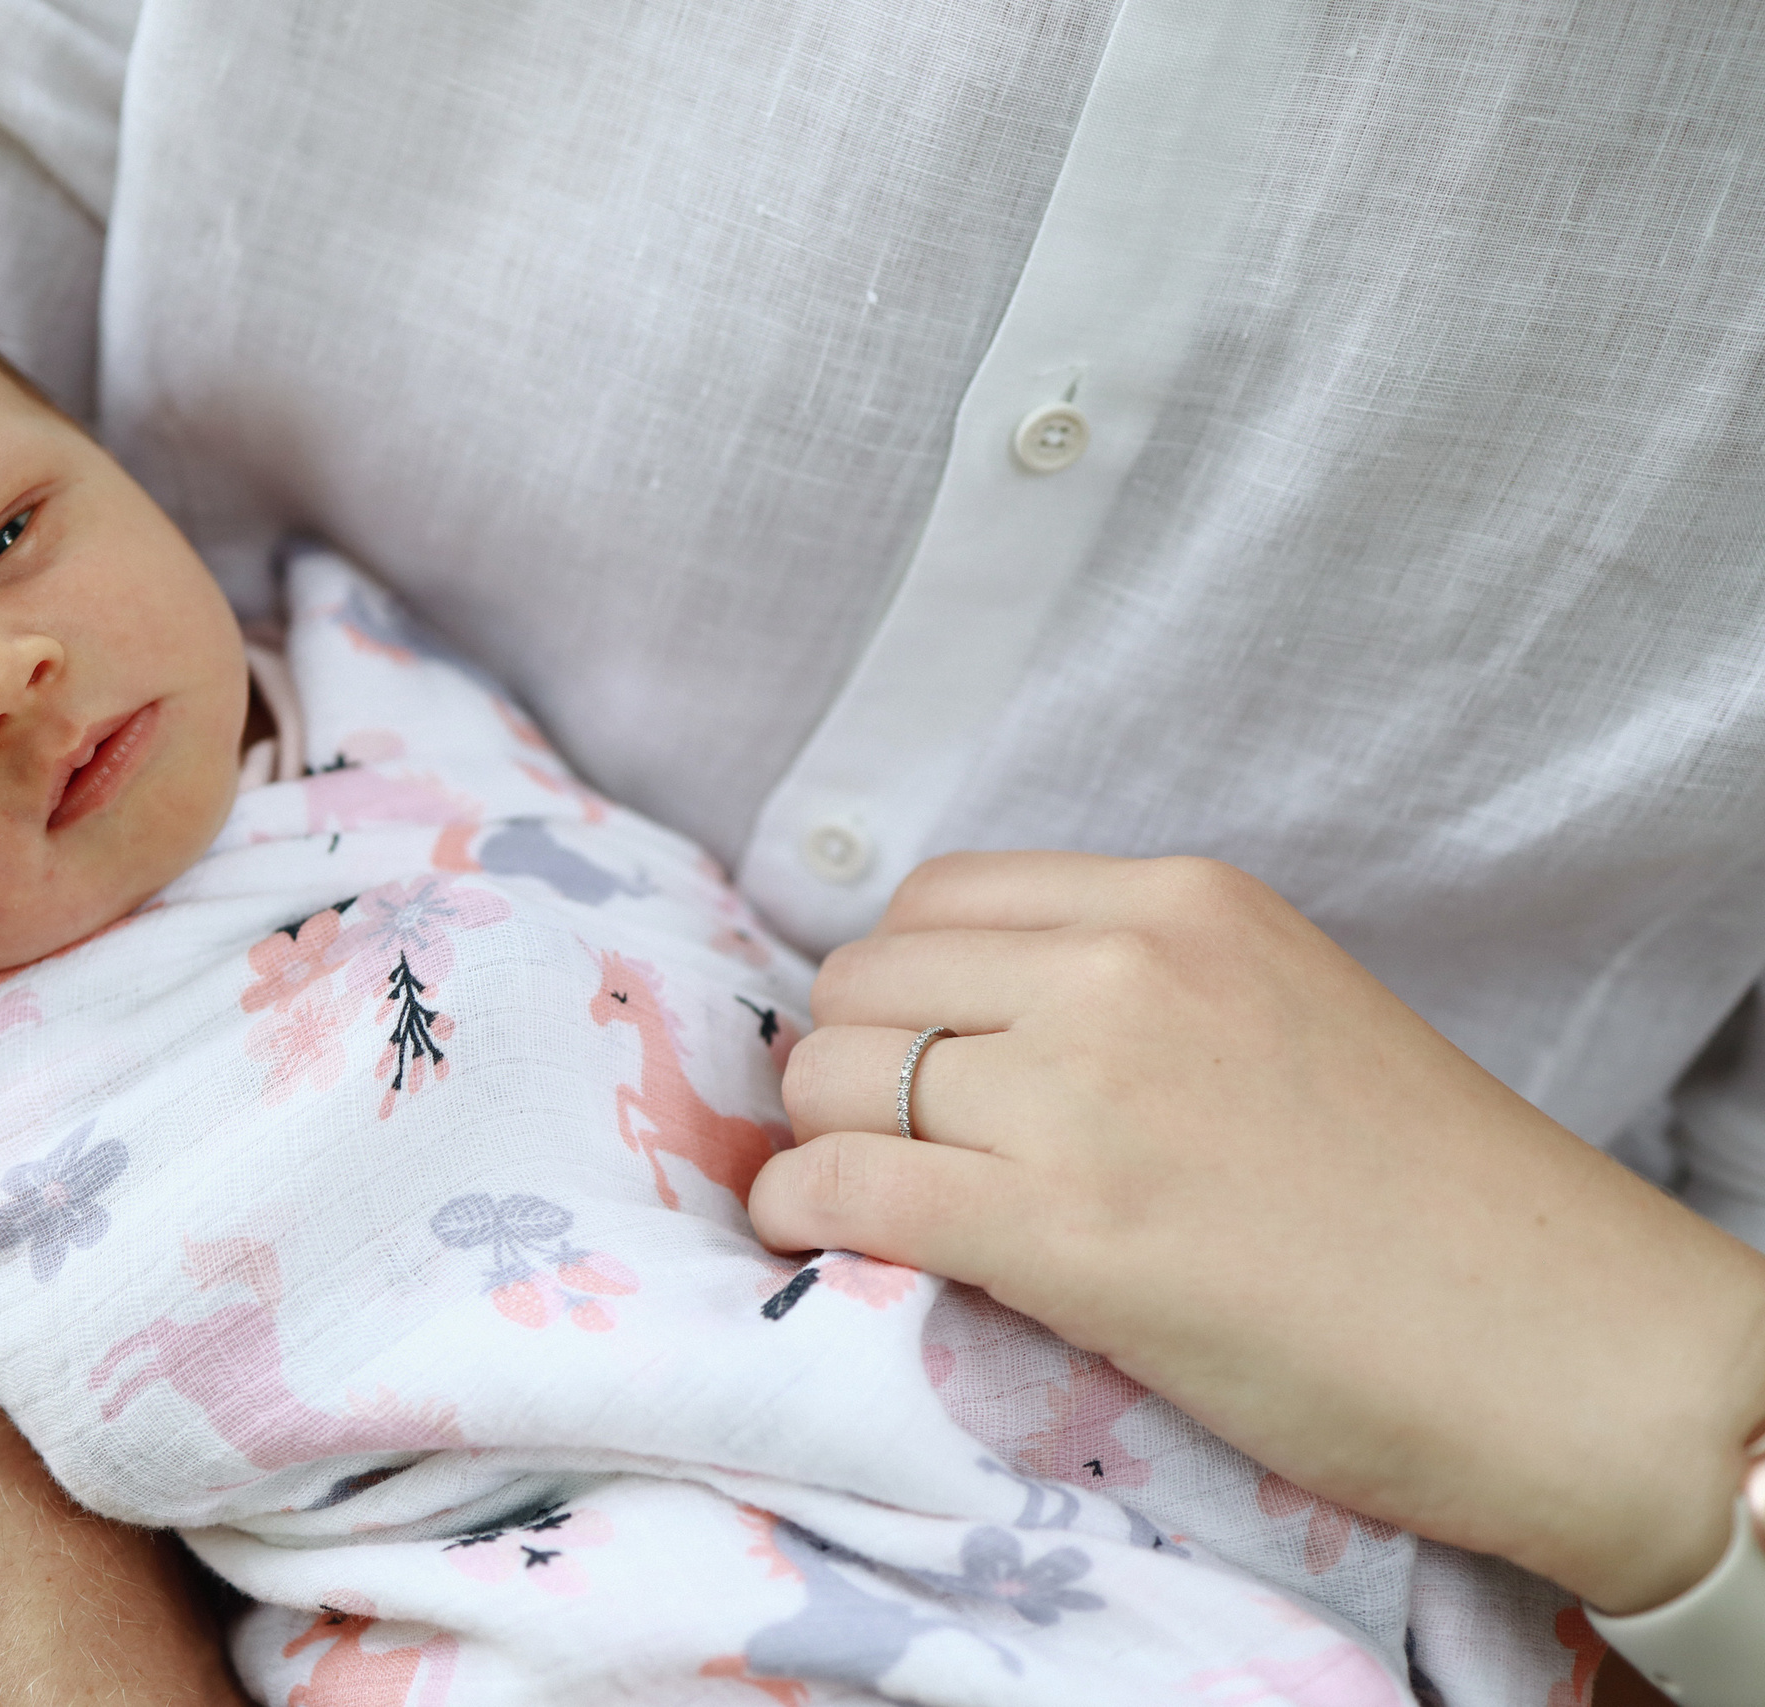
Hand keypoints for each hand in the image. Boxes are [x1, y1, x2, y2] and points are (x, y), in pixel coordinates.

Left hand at [749, 851, 1764, 1613]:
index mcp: (1177, 901)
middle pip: (864, 983)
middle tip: (882, 1138)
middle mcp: (1119, 968)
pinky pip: (849, 1189)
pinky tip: (811, 1238)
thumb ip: (1130, 988)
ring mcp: (1087, 1095)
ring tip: (862, 1193)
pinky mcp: (1064, 1232)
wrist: (1568, 1349)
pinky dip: (801, 1214)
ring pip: (836, 1079)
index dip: (897, 986)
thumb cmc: (1437, 1202)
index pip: (934, 900)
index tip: (909, 1055)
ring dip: (823, 1139)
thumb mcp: (1278, 1011)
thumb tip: (962, 1015)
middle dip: (850, 1063)